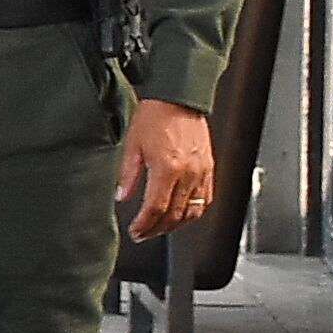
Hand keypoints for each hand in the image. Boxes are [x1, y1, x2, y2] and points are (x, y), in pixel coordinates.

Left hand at [118, 98, 215, 241]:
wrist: (179, 99)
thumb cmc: (155, 116)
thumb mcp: (132, 145)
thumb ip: (127, 174)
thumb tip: (121, 196)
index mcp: (167, 169)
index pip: (156, 209)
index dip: (144, 225)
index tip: (135, 231)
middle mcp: (188, 174)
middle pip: (174, 215)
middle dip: (157, 230)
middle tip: (144, 234)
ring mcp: (202, 173)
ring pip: (193, 212)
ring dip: (176, 225)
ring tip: (160, 229)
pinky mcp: (210, 169)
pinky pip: (206, 199)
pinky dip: (194, 212)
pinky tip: (183, 214)